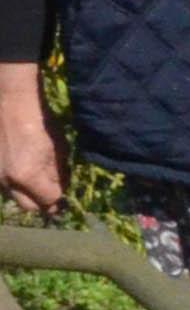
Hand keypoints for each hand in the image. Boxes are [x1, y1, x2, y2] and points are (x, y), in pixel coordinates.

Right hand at [0, 65, 57, 218]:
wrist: (10, 104)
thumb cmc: (40, 123)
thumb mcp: (59, 150)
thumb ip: (58, 174)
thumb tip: (60, 191)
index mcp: (26, 177)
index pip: (49, 200)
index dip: (59, 198)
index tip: (64, 192)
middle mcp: (6, 181)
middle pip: (28, 206)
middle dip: (42, 200)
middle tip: (52, 190)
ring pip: (14, 196)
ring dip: (27, 192)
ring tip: (37, 177)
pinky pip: (4, 184)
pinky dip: (15, 182)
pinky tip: (23, 168)